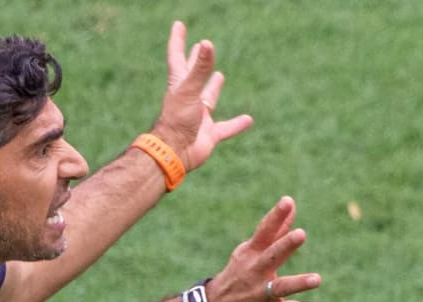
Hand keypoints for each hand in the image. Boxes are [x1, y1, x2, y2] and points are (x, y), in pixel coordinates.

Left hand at [151, 21, 253, 170]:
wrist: (174, 154)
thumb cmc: (177, 121)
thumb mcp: (189, 91)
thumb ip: (199, 69)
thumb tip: (207, 44)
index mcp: (179, 87)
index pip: (177, 58)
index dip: (177, 41)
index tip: (178, 25)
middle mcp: (188, 100)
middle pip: (193, 75)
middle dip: (195, 61)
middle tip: (200, 46)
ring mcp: (198, 118)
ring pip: (208, 99)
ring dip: (213, 88)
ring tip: (220, 76)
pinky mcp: (209, 135)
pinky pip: (226, 128)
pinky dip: (236, 124)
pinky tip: (248, 119)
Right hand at [205, 196, 337, 301]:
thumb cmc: (239, 273)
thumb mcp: (252, 251)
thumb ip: (275, 230)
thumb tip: (290, 204)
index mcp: (251, 253)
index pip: (263, 232)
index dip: (275, 217)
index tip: (287, 201)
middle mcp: (255, 272)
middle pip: (271, 257)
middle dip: (285, 246)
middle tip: (300, 233)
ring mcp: (260, 293)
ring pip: (280, 288)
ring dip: (298, 283)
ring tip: (316, 279)